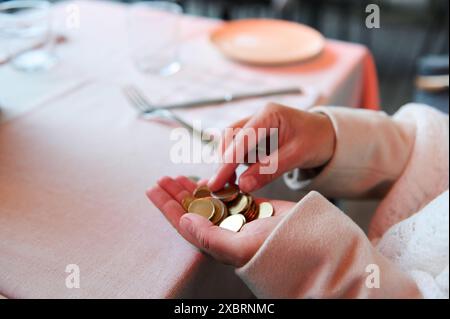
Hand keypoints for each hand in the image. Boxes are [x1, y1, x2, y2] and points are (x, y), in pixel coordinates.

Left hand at [147, 176, 294, 266]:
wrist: (307, 241)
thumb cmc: (274, 250)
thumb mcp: (238, 248)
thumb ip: (208, 237)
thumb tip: (184, 221)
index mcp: (216, 242)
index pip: (183, 223)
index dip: (166, 206)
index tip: (153, 190)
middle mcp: (223, 231)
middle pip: (191, 210)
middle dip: (175, 194)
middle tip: (161, 179)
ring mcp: (236, 219)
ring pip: (206, 201)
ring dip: (191, 188)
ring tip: (176, 176)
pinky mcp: (250, 208)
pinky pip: (225, 194)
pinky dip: (214, 185)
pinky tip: (205, 178)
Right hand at [208, 103, 335, 192]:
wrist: (327, 135)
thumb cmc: (316, 140)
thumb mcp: (297, 156)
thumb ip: (269, 170)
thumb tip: (243, 185)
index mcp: (269, 115)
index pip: (241, 139)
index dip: (227, 162)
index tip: (217, 182)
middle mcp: (258, 117)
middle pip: (229, 138)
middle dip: (225, 162)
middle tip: (224, 187)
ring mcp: (255, 125)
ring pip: (231, 144)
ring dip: (232, 163)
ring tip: (241, 181)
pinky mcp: (255, 136)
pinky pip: (239, 149)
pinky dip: (239, 163)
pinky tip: (249, 174)